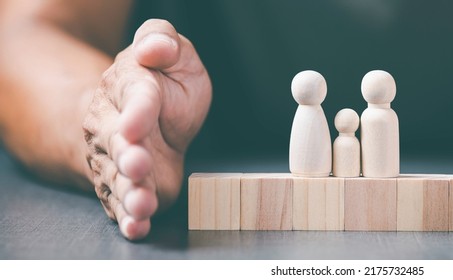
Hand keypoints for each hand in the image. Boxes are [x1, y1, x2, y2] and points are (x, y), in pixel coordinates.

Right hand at [83, 19, 211, 239]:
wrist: (145, 116)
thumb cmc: (162, 83)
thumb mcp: (172, 53)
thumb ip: (162, 40)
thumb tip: (153, 46)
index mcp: (130, 88)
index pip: (135, 98)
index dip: (136, 112)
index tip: (136, 125)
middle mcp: (116, 127)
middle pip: (119, 143)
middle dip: (127, 156)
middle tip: (138, 164)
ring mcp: (119, 161)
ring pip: (119, 178)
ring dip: (131, 193)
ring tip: (141, 204)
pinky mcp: (130, 187)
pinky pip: (124, 205)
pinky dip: (131, 219)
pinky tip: (138, 227)